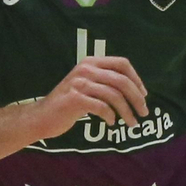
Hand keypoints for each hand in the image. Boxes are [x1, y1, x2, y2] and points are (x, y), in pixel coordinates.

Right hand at [33, 56, 149, 139]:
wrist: (42, 117)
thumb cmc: (68, 104)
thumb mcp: (87, 86)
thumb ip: (105, 83)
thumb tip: (135, 91)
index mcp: (91, 62)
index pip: (122, 63)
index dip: (137, 79)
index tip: (144, 95)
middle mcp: (86, 69)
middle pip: (122, 80)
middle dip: (137, 98)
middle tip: (144, 113)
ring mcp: (79, 83)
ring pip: (114, 95)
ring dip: (127, 112)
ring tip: (132, 124)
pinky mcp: (74, 99)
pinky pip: (102, 107)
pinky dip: (110, 117)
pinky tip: (111, 123)